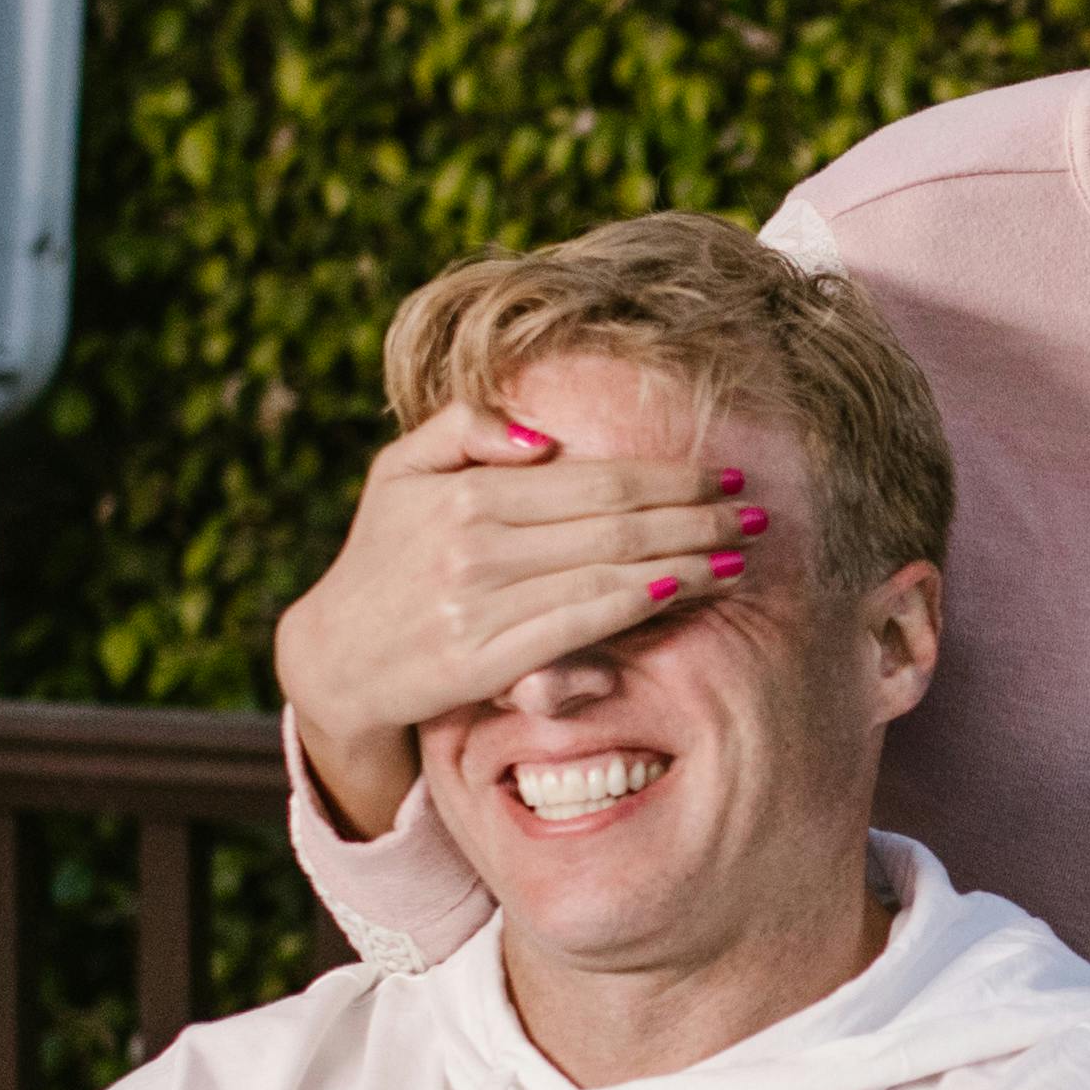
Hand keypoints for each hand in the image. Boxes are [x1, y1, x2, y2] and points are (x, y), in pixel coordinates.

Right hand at [272, 403, 754, 837]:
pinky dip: (639, 604)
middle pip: (614, 523)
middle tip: (756, 513)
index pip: (592, 479)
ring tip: (741, 553)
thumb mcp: (400, 472)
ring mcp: (480, 605)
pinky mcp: (485, 660)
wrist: (333, 658)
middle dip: (696, 516)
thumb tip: (545, 435)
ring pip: (608, 572)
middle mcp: (476, 545)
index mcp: (466, 493)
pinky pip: (580, 625)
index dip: (667, 476)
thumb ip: (464, 429)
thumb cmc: (381, 557)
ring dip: (687, 560)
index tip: (724, 474)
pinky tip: (685, 592)